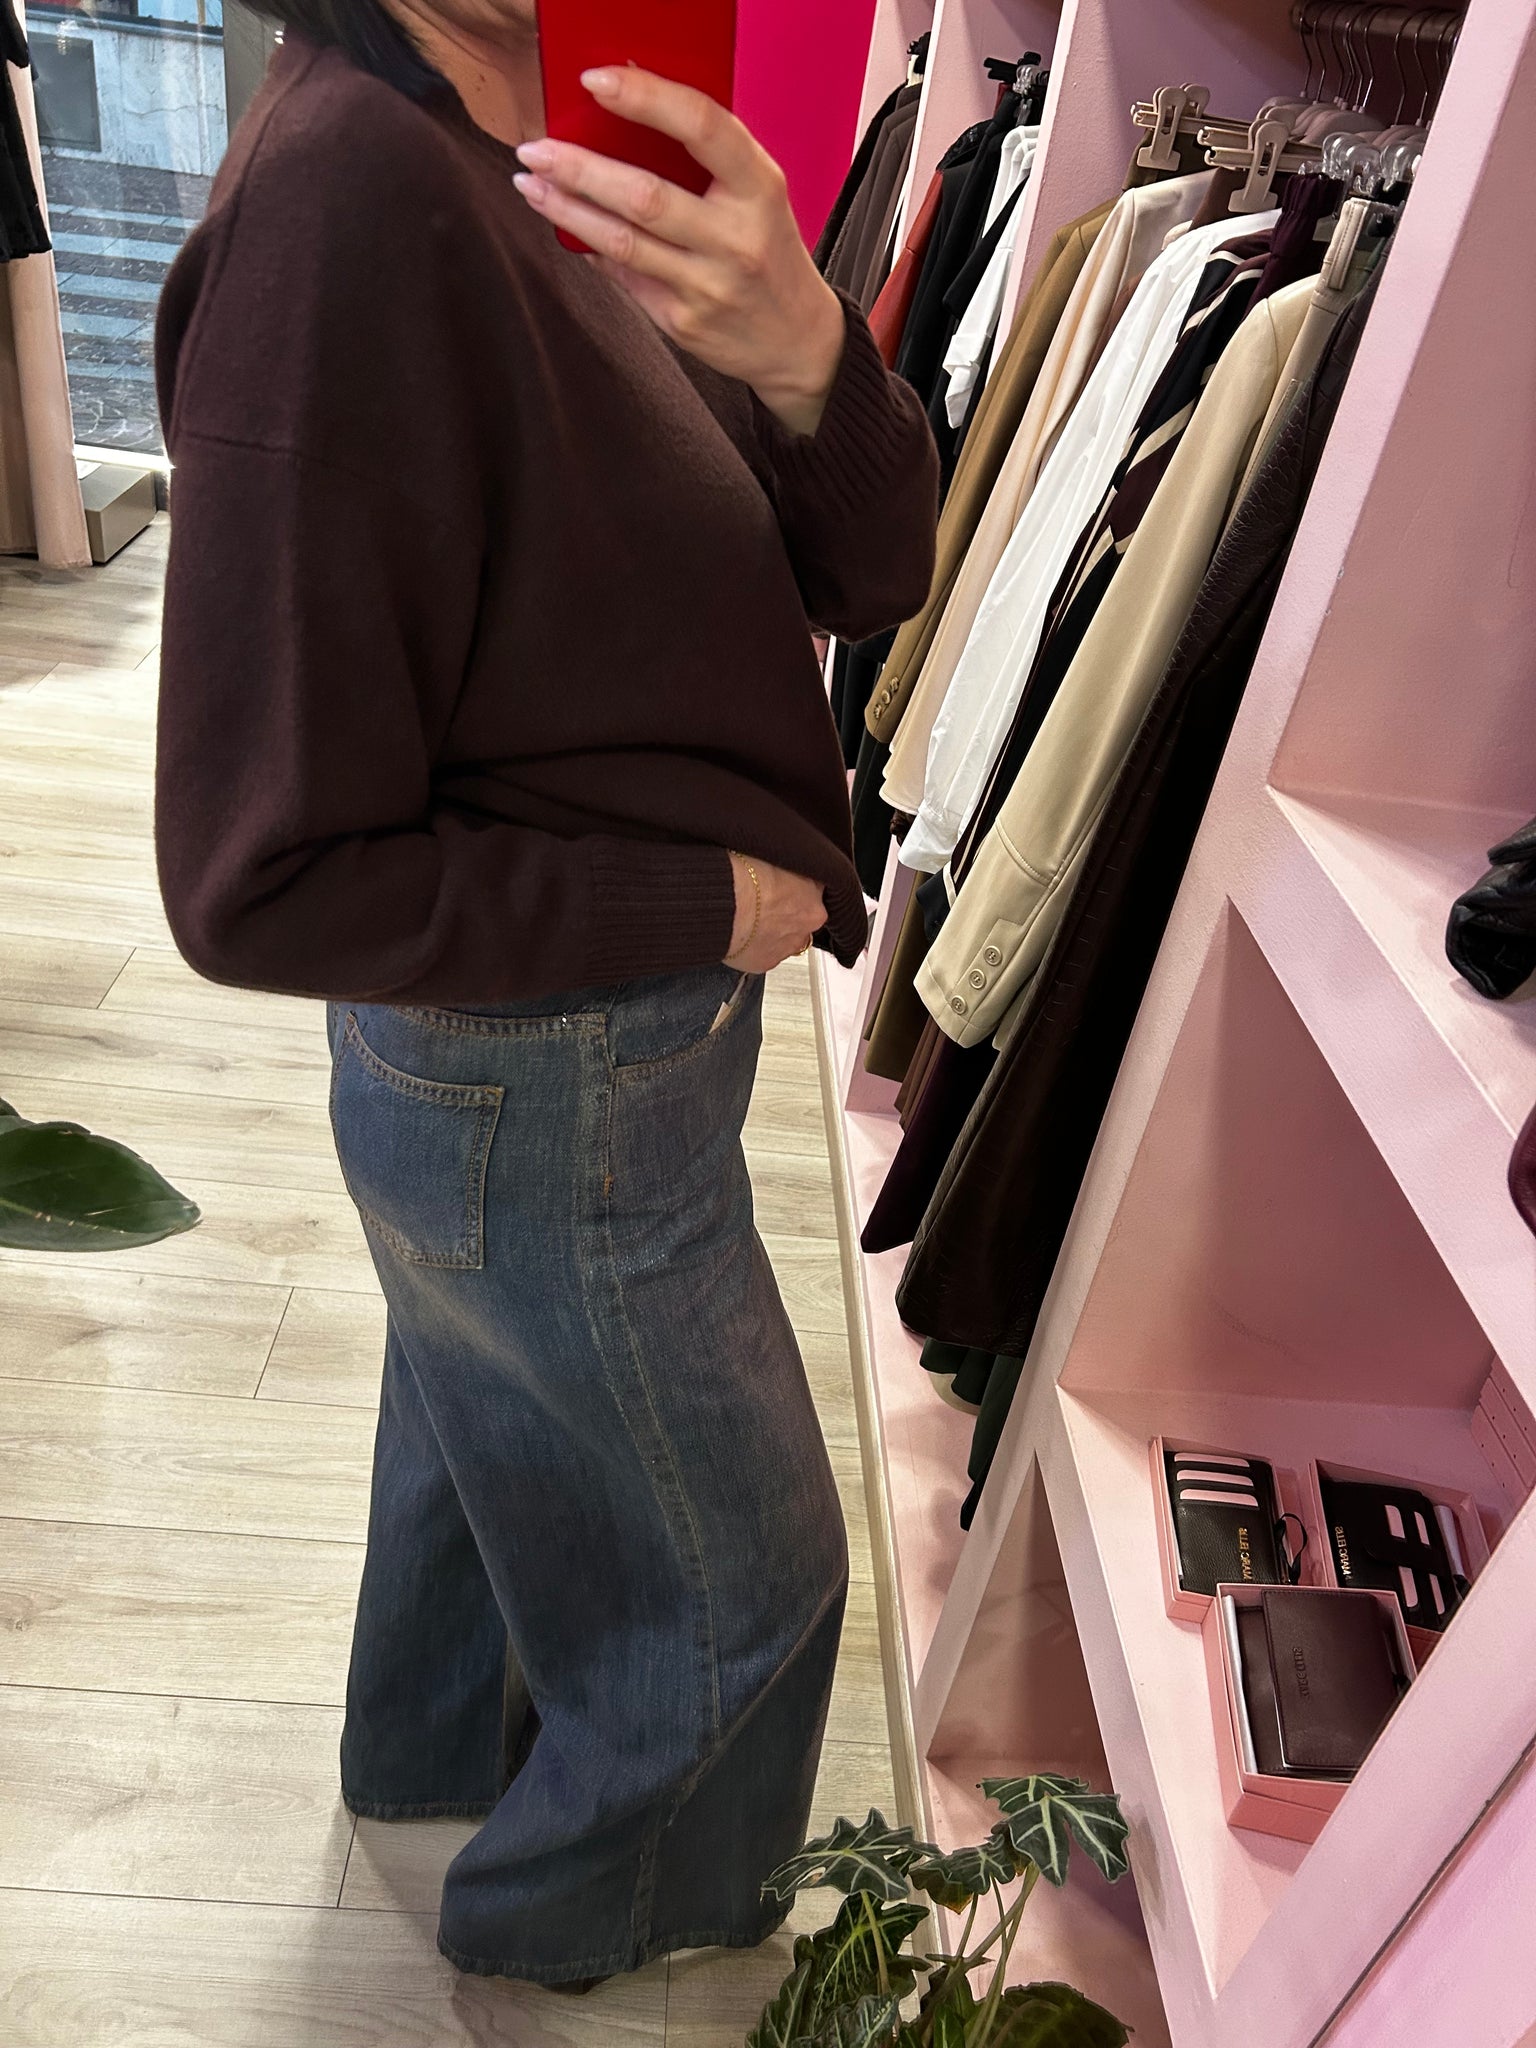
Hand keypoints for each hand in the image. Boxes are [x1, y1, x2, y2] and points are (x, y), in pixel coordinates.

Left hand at [513, 69, 848, 434]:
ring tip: (532, 185)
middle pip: (644, 194)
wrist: (797, 341)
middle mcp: (735, 238)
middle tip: (536, 149)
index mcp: (759, 188)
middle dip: (579, 168)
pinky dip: (593, 249)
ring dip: (567, 209)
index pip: (700, 127)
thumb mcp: (759, 194)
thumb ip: (708, 159)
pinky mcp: (683, 322)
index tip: (595, 81)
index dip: (644, 98)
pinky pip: (625, 278)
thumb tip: (622, 120)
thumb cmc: (769, 252)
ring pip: (622, 241)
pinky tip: (569, 228)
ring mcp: (708, 285)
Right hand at [725, 852, 826, 972]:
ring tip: (748, 917)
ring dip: (772, 929)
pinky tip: (740, 933)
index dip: (794, 883)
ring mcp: (788, 945)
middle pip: (803, 915)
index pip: (813, 886)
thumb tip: (773, 860)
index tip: (780, 880)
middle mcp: (807, 921)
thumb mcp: (770, 852)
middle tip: (762, 899)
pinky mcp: (766, 962)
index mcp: (813, 891)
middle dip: (786, 910)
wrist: (724, 902)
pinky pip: (764, 953)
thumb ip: (780, 861)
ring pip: (785, 937)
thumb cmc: (744, 873)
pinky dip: (755, 946)